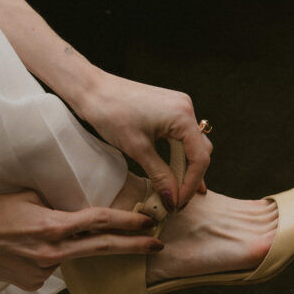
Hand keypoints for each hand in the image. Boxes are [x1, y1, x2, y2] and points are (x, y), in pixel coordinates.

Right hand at [0, 191, 162, 290]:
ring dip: (62, 247)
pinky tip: (21, 250)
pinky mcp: (31, 283)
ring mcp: (42, 270)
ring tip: (28, 236)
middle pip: (102, 248)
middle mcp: (53, 251)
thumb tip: (77, 214)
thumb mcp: (30, 197)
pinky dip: (43, 259)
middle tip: (157, 244)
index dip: (127, 222)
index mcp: (54, 225)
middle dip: (133, 246)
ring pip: (67, 257)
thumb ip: (58, 206)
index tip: (148, 223)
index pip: (100, 222)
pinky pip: (48, 269)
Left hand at [73, 71, 211, 210]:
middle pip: (199, 151)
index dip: (191, 184)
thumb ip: (160, 175)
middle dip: (190, 177)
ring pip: (191, 144)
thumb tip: (172, 199)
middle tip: (177, 200)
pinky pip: (181, 136)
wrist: (93, 91)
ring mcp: (179, 106)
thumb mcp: (137, 150)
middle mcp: (186, 108)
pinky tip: (172, 170)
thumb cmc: (111, 114)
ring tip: (176, 190)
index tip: (178, 203)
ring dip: (184, 167)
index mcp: (183, 116)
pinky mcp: (169, 108)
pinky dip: (177, 154)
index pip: (200, 158)